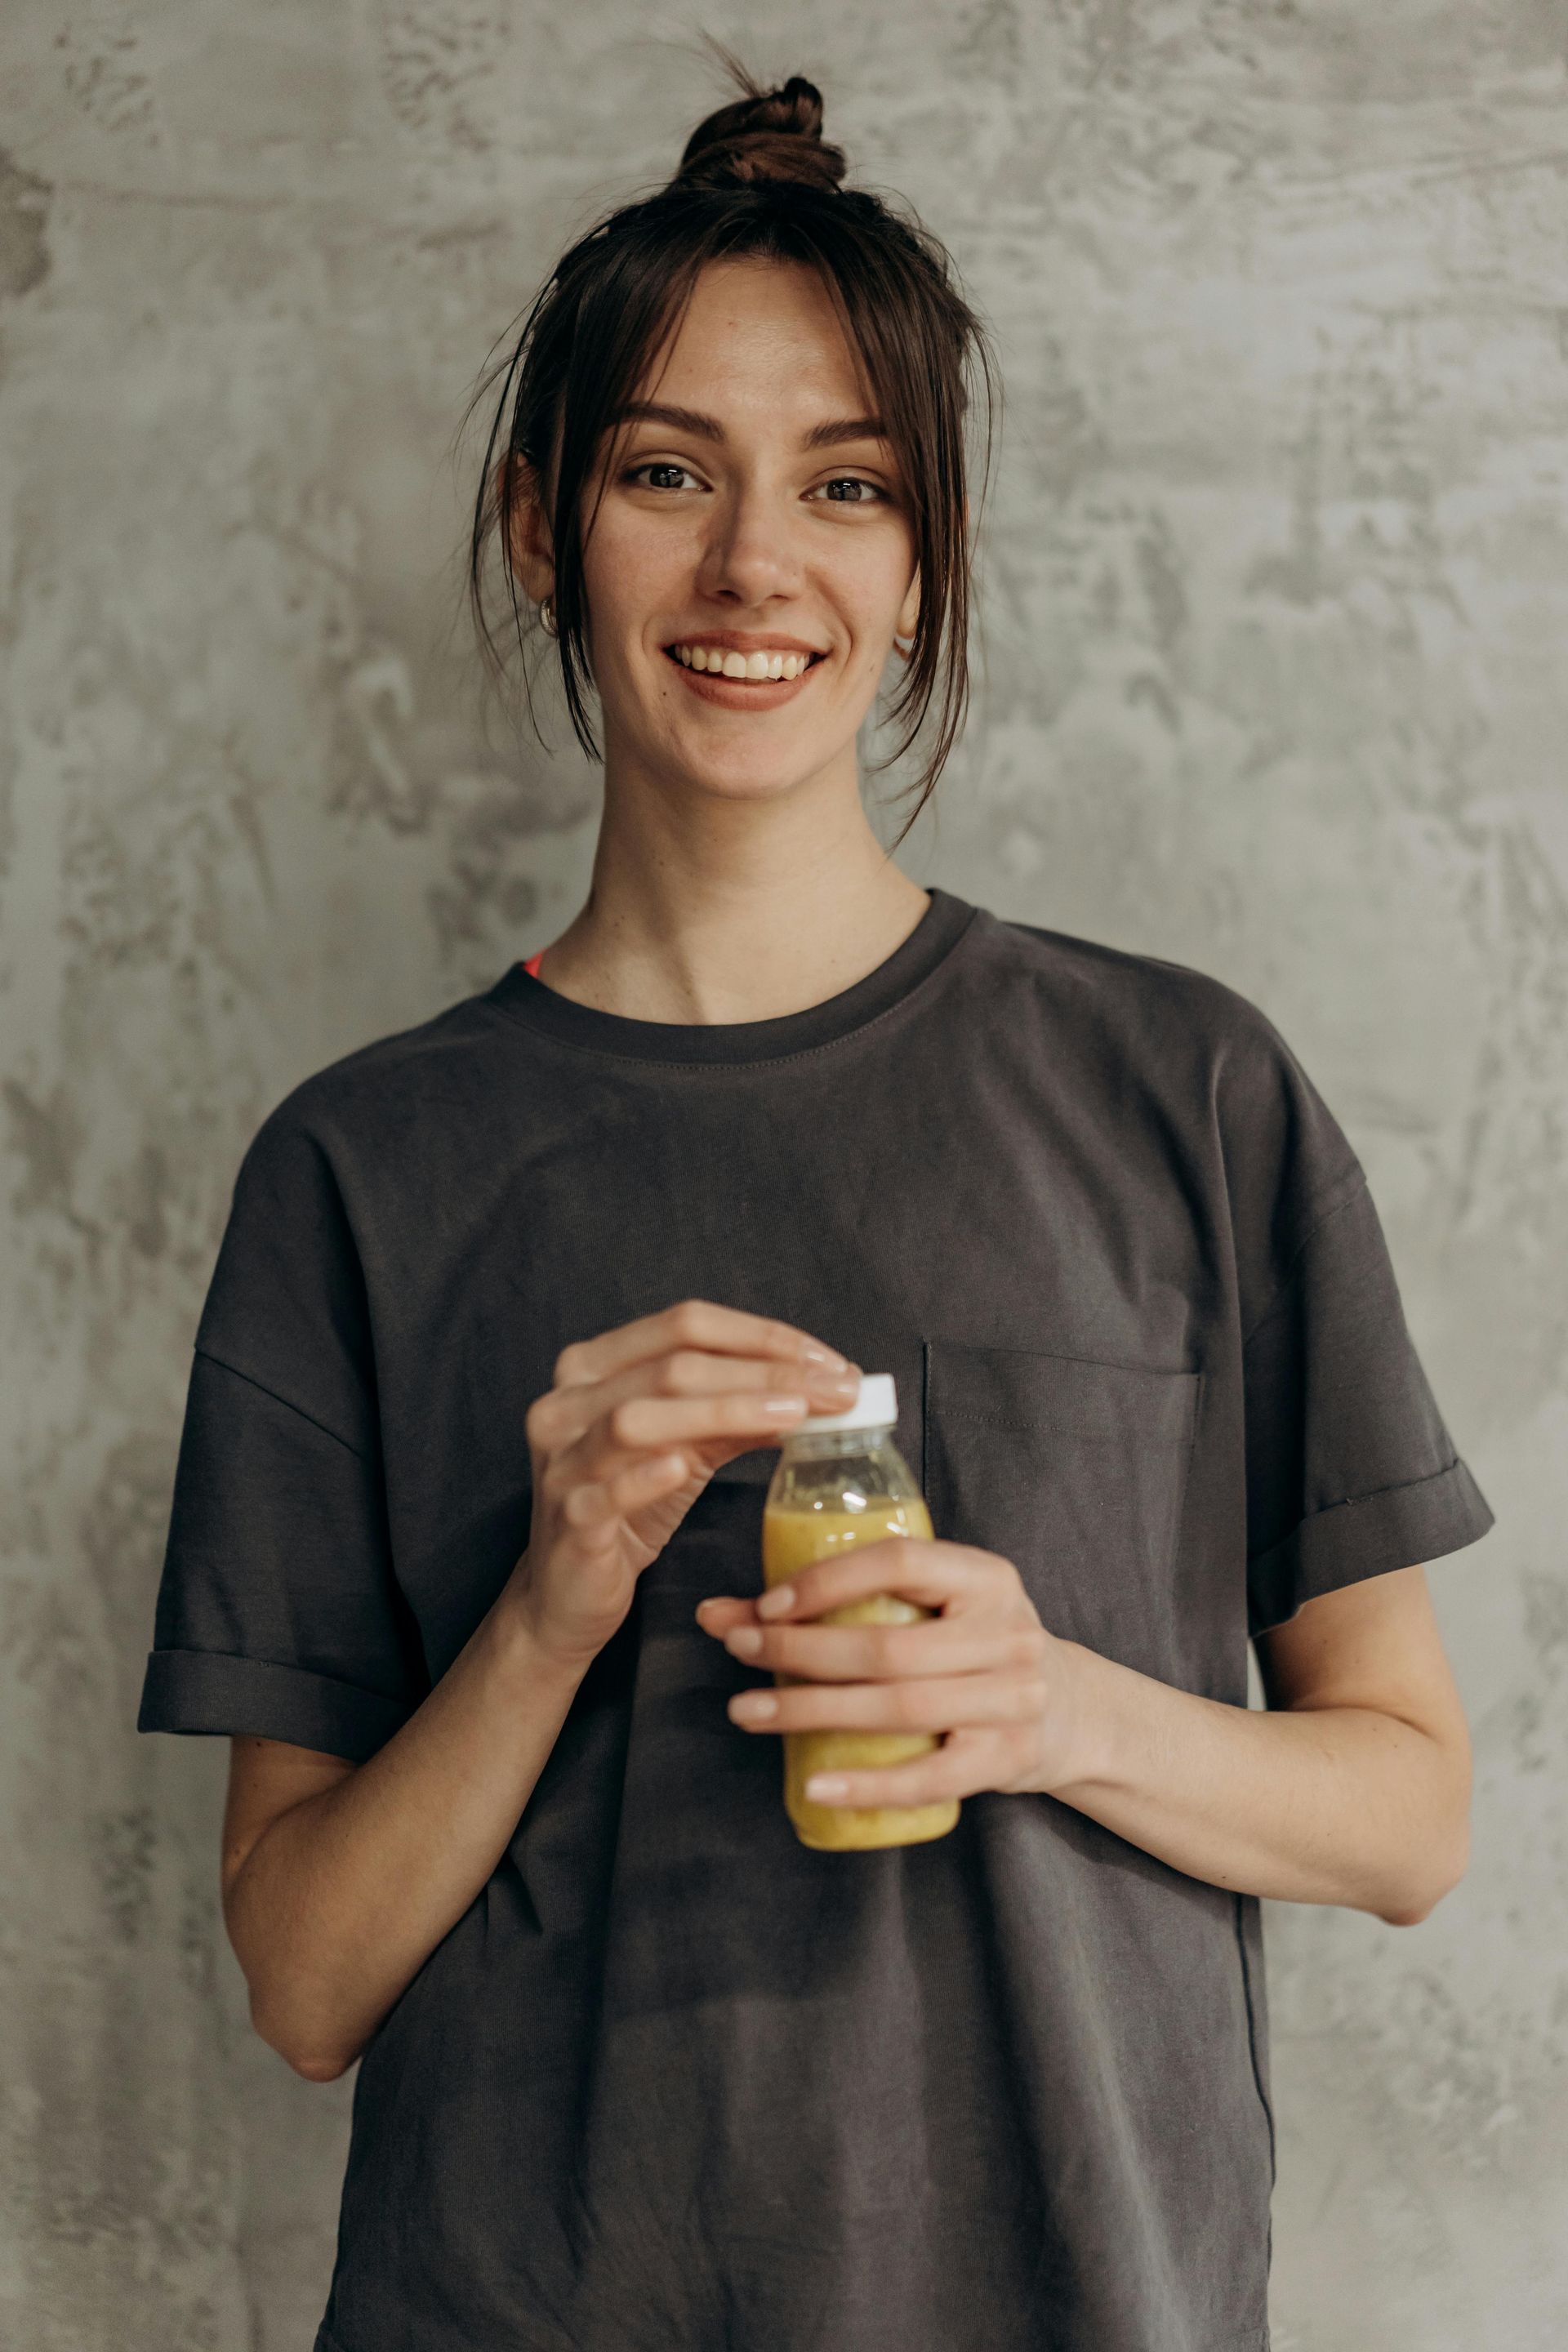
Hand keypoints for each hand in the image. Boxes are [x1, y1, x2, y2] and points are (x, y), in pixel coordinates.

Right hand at [507, 1300, 860, 1671]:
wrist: (569, 1590)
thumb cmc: (629, 1508)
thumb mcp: (688, 1447)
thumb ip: (739, 1413)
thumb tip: (819, 1389)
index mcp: (595, 1367)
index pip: (685, 1324)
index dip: (763, 1336)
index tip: (829, 1363)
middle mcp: (568, 1402)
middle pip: (672, 1366)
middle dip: (764, 1375)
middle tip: (835, 1392)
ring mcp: (561, 1460)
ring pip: (637, 1417)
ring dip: (724, 1411)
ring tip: (794, 1418)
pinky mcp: (566, 1518)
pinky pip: (604, 1490)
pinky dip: (645, 1476)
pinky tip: (684, 1467)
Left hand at [696, 1538, 1088, 1805]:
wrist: (1071, 1710)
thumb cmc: (974, 1646)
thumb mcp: (929, 1608)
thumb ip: (839, 1601)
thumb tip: (717, 1611)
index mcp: (986, 1577)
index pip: (901, 1562)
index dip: (828, 1581)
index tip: (767, 1603)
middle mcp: (1007, 1633)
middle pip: (888, 1646)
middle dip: (800, 1650)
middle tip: (740, 1651)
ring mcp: (1012, 1701)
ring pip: (899, 1708)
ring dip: (812, 1712)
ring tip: (748, 1712)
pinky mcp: (1006, 1759)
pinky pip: (929, 1778)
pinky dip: (868, 1784)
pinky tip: (813, 1782)